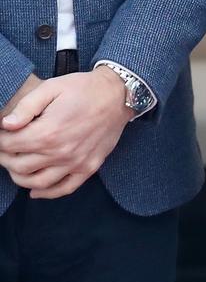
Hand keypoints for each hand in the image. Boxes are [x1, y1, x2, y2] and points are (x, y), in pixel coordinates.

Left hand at [0, 68, 131, 198]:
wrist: (118, 94)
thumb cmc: (83, 88)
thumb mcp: (52, 87)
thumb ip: (27, 106)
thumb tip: (6, 124)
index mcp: (48, 131)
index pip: (10, 145)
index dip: (0, 140)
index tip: (0, 134)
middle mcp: (60, 152)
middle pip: (20, 165)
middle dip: (5, 158)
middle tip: (4, 150)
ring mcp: (75, 163)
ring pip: (37, 182)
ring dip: (20, 177)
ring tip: (15, 166)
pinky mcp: (88, 168)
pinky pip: (64, 189)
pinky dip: (47, 193)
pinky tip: (35, 190)